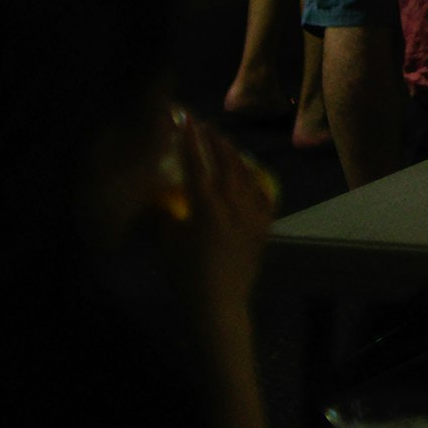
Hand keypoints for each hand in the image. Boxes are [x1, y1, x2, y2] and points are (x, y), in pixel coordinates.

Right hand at [163, 113, 274, 312]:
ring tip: (224, 142)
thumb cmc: (185, 277)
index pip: (197, 165)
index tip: (186, 121)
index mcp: (206, 208)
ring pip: (246, 176)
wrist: (219, 306)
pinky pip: (264, 196)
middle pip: (225, 164)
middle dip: (214, 141)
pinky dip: (256, 181)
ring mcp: (253, 215)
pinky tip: (251, 174)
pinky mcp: (264, 227)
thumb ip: (166, 216)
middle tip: (205, 125)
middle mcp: (234, 206)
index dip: (190, 141)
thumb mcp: (166, 244)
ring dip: (234, 156)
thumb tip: (163, 197)